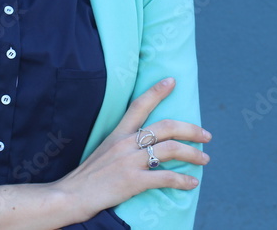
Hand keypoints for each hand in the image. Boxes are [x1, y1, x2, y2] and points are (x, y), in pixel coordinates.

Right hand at [55, 77, 211, 220]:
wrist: (69, 196)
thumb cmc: (86, 177)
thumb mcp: (103, 151)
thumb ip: (122, 145)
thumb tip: (143, 144)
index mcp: (118, 133)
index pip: (139, 105)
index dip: (157, 91)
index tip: (172, 81)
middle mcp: (126, 143)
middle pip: (167, 126)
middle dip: (191, 129)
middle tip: (207, 135)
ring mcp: (130, 161)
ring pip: (171, 149)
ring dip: (193, 154)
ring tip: (205, 159)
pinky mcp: (133, 181)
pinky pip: (165, 177)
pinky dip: (183, 180)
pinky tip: (192, 183)